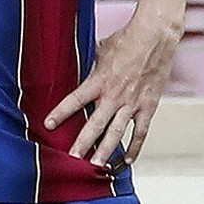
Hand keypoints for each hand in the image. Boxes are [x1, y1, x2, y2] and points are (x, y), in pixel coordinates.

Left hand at [42, 10, 180, 166]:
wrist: (155, 37)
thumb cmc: (127, 40)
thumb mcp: (100, 49)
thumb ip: (90, 64)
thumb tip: (77, 65)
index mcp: (100, 80)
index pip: (75, 99)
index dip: (61, 112)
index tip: (49, 125)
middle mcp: (114, 95)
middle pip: (95, 124)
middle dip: (83, 143)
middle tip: (73, 158)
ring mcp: (132, 103)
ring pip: (116, 133)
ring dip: (105, 150)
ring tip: (96, 165)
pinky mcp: (148, 106)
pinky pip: (140, 131)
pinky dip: (135, 147)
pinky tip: (128, 160)